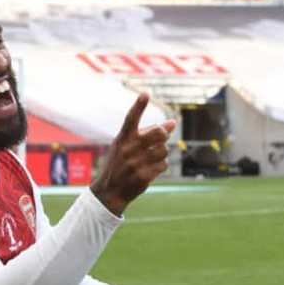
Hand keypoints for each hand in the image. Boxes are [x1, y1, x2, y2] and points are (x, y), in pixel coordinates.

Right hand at [90, 92, 176, 215]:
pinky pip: (163, 165)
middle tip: (161, 138)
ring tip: (152, 158)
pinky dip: (160, 166)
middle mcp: (128, 149)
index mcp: (122, 138)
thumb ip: (148, 133)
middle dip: (164, 134)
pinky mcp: (143, 176)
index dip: (139, 106)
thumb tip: (173, 122)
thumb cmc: (121, 163)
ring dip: (162, 153)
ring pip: (163, 150)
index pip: (131, 118)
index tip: (146, 93)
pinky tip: (151, 169)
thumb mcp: (128, 146)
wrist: (110, 191)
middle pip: (158, 132)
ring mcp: (135, 163)